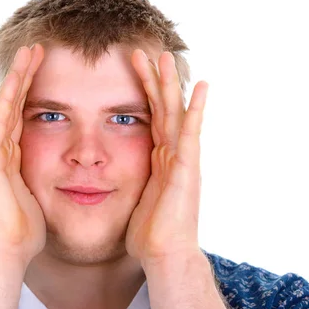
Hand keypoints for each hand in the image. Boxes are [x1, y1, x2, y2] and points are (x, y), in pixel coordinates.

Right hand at [0, 44, 45, 269]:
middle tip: (36, 49)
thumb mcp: (38, 197)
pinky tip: (20, 74)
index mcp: (9, 158)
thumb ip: (44, 179)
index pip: (22, 117)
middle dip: (24, 77)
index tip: (45, 70)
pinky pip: (1, 119)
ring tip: (29, 51)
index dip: (32, 92)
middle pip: (12, 105)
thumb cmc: (22, 232)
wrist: (2, 252)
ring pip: (6, 105)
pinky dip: (10, 95)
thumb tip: (65, 175)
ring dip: (17, 77)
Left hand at [125, 50, 207, 264]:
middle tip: (146, 52)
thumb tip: (109, 180)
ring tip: (167, 56)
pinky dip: (196, 109)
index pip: (149, 119)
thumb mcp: (134, 201)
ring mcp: (182, 160)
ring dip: (170, 85)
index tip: (133, 71)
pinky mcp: (186, 169)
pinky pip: (190, 133)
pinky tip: (200, 87)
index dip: (142, 94)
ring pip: (174, 114)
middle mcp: (172, 156)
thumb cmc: (149, 235)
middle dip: (153, 80)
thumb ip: (129, 183)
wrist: (165, 256)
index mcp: (158, 162)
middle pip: (161, 109)